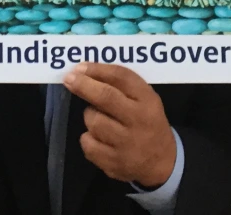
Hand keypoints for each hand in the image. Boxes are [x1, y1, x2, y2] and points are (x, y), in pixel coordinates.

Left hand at [63, 63, 176, 187]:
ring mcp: (126, 144)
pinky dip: (88, 138)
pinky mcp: (114, 163)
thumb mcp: (145, 99)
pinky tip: (98, 138)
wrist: (162, 163)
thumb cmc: (147, 121)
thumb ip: (121, 84)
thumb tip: (84, 70)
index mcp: (148, 101)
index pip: (121, 78)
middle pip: (105, 97)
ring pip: (93, 121)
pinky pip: (88, 144)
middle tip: (69, 79)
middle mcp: (138, 121)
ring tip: (98, 117)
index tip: (80, 67)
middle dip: (83, 85)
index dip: (97, 70)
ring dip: (90, 116)